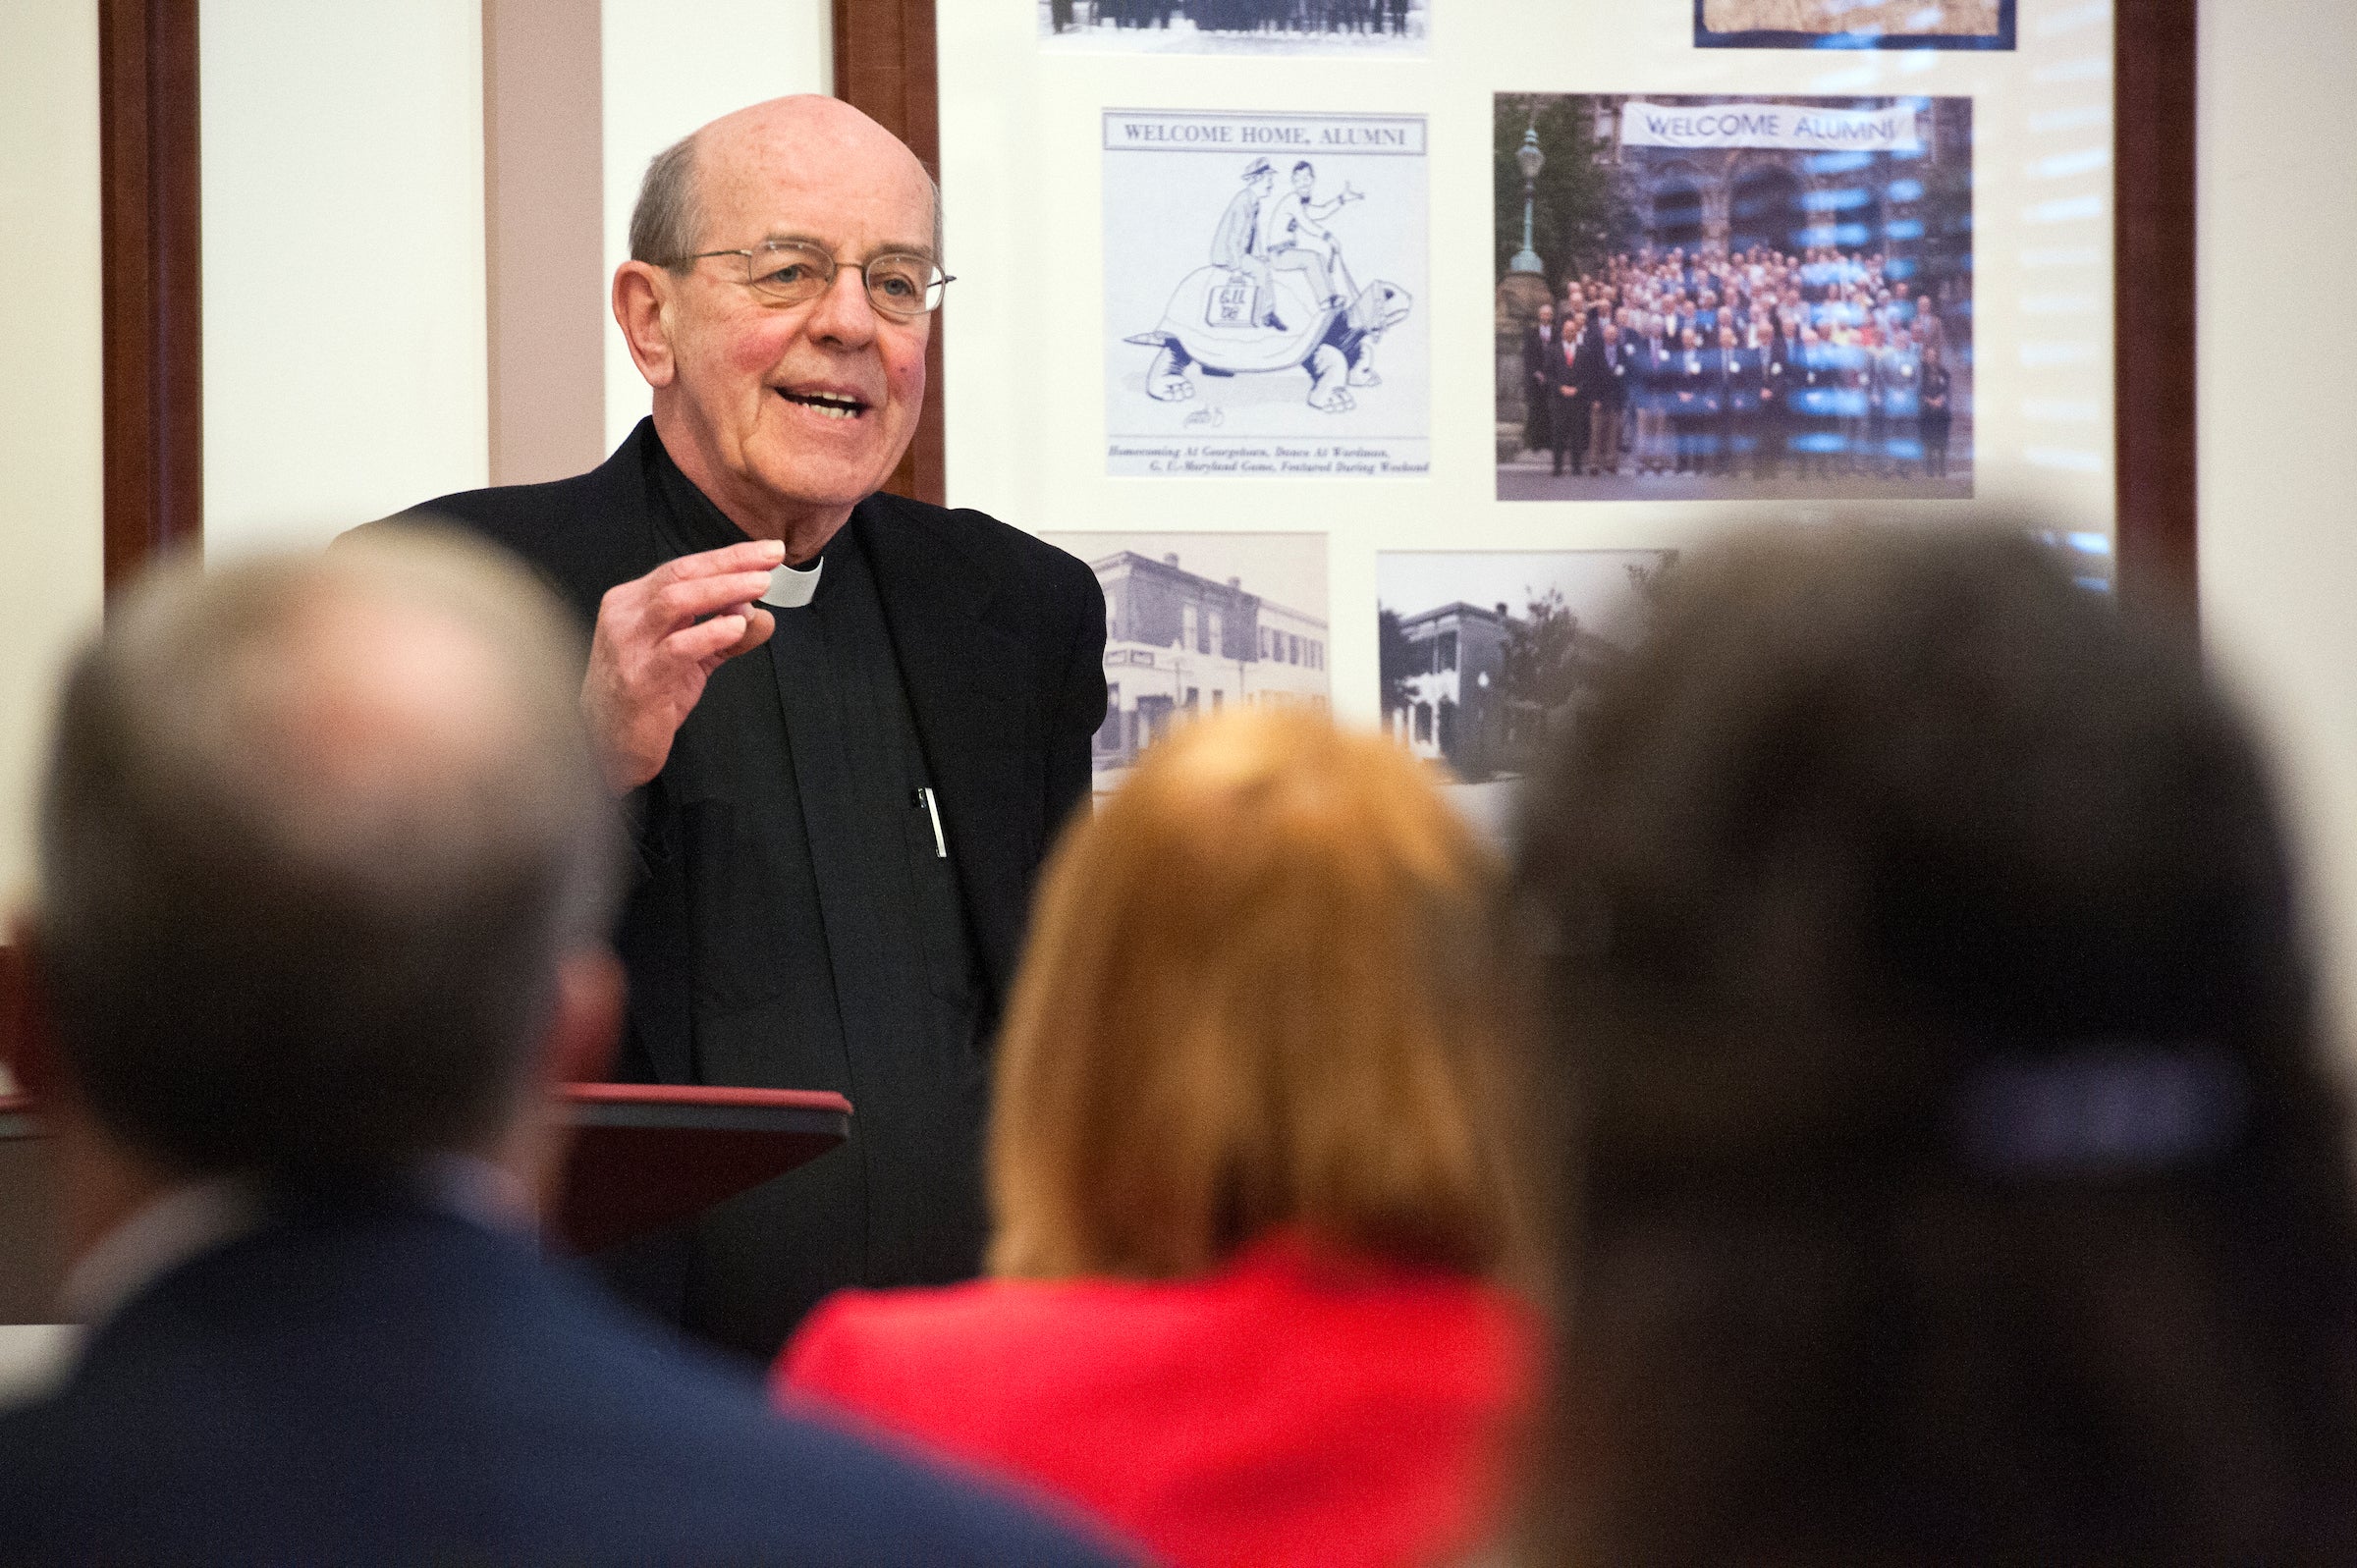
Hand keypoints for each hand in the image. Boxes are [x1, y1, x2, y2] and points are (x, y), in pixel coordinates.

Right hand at [583, 540, 784, 792]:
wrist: (611, 746)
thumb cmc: (646, 696)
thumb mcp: (691, 659)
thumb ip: (724, 635)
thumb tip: (761, 614)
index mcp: (633, 602)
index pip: (683, 568)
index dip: (727, 557)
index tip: (766, 551)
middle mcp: (625, 616)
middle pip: (680, 574)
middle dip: (730, 563)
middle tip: (771, 559)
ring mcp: (628, 646)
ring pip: (675, 601)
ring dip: (723, 590)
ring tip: (759, 585)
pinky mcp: (639, 678)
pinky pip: (676, 647)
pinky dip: (710, 633)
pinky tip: (736, 626)